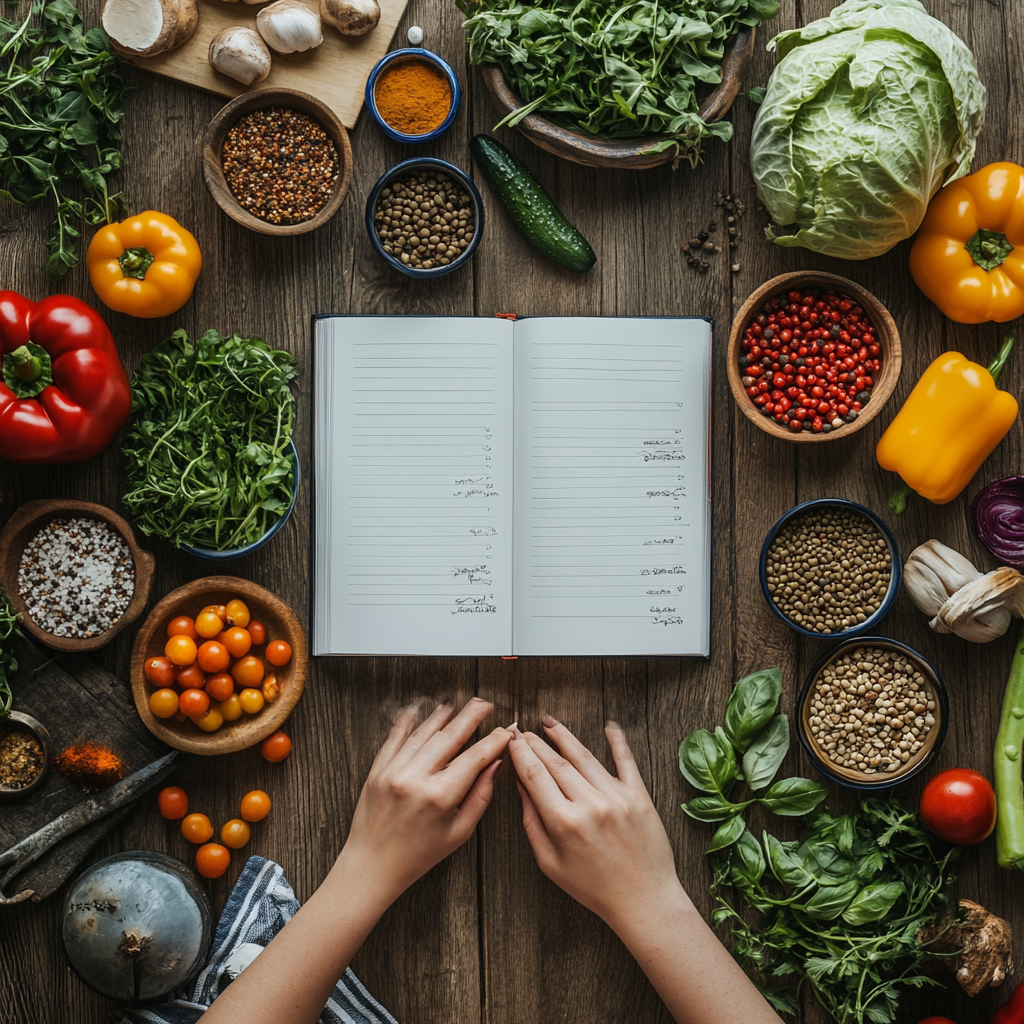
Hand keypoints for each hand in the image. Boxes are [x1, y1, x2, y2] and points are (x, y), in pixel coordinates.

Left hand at [342, 697, 510, 903]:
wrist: (373, 866)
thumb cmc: (419, 855)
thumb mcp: (459, 832)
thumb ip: (480, 796)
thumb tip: (495, 765)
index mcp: (439, 797)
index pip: (474, 758)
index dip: (493, 741)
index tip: (505, 732)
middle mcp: (415, 779)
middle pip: (450, 736)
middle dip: (471, 716)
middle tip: (484, 704)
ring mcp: (393, 772)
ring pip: (423, 732)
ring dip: (441, 716)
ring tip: (455, 706)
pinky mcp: (377, 771)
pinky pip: (394, 738)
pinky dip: (406, 723)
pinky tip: (416, 711)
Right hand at [508, 717, 687, 929]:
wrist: (643, 900)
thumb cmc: (593, 887)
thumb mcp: (550, 863)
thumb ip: (532, 822)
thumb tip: (521, 786)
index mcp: (563, 822)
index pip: (534, 775)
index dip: (520, 753)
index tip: (512, 739)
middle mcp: (589, 804)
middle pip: (556, 762)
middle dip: (536, 742)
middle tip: (524, 728)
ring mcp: (616, 797)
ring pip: (584, 757)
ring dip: (564, 736)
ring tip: (550, 722)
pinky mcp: (639, 797)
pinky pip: (626, 761)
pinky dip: (617, 741)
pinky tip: (609, 725)